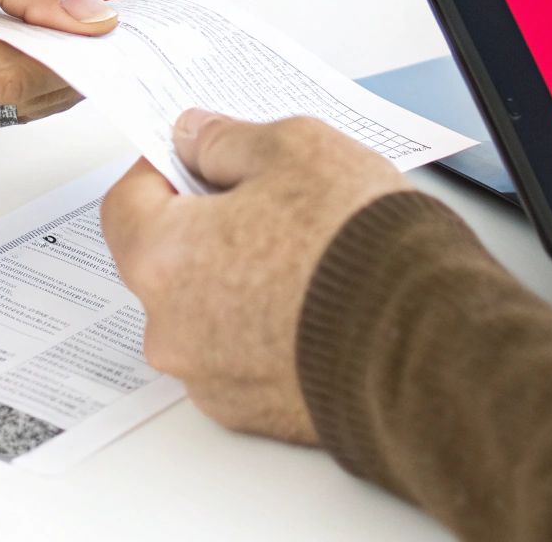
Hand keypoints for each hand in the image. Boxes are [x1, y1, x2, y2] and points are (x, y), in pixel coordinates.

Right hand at [0, 0, 124, 149]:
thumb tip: (88, 13)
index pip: (11, 76)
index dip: (75, 48)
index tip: (113, 8)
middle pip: (18, 102)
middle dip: (75, 56)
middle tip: (104, 1)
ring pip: (8, 113)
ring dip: (47, 68)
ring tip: (57, 8)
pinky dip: (11, 79)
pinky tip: (12, 36)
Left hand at [101, 110, 409, 441]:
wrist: (426, 342)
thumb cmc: (361, 248)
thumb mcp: (297, 148)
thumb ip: (229, 140)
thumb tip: (197, 137)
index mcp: (163, 258)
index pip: (126, 202)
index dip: (161, 169)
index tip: (196, 156)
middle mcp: (171, 328)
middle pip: (165, 261)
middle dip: (205, 227)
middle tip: (265, 201)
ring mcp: (210, 378)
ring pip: (205, 313)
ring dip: (236, 282)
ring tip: (306, 255)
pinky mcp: (253, 413)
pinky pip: (242, 357)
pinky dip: (266, 330)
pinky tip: (316, 303)